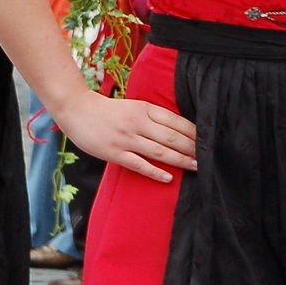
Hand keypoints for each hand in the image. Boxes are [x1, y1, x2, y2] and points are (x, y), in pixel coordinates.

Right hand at [52, 92, 197, 183]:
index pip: (176, 121)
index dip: (194, 132)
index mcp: (144, 108)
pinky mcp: (115, 152)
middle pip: (173, 137)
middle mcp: (138, 122)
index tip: (208, 140)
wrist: (76, 110)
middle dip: (193, 148)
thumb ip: (151, 116)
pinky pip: (139, 164)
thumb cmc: (106, 110)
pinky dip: (155, 171)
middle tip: (209, 158)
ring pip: (160, 151)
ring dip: (181, 160)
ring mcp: (126, 138)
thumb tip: (177, 130)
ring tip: (197, 167)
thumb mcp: (133, 106)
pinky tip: (168, 178)